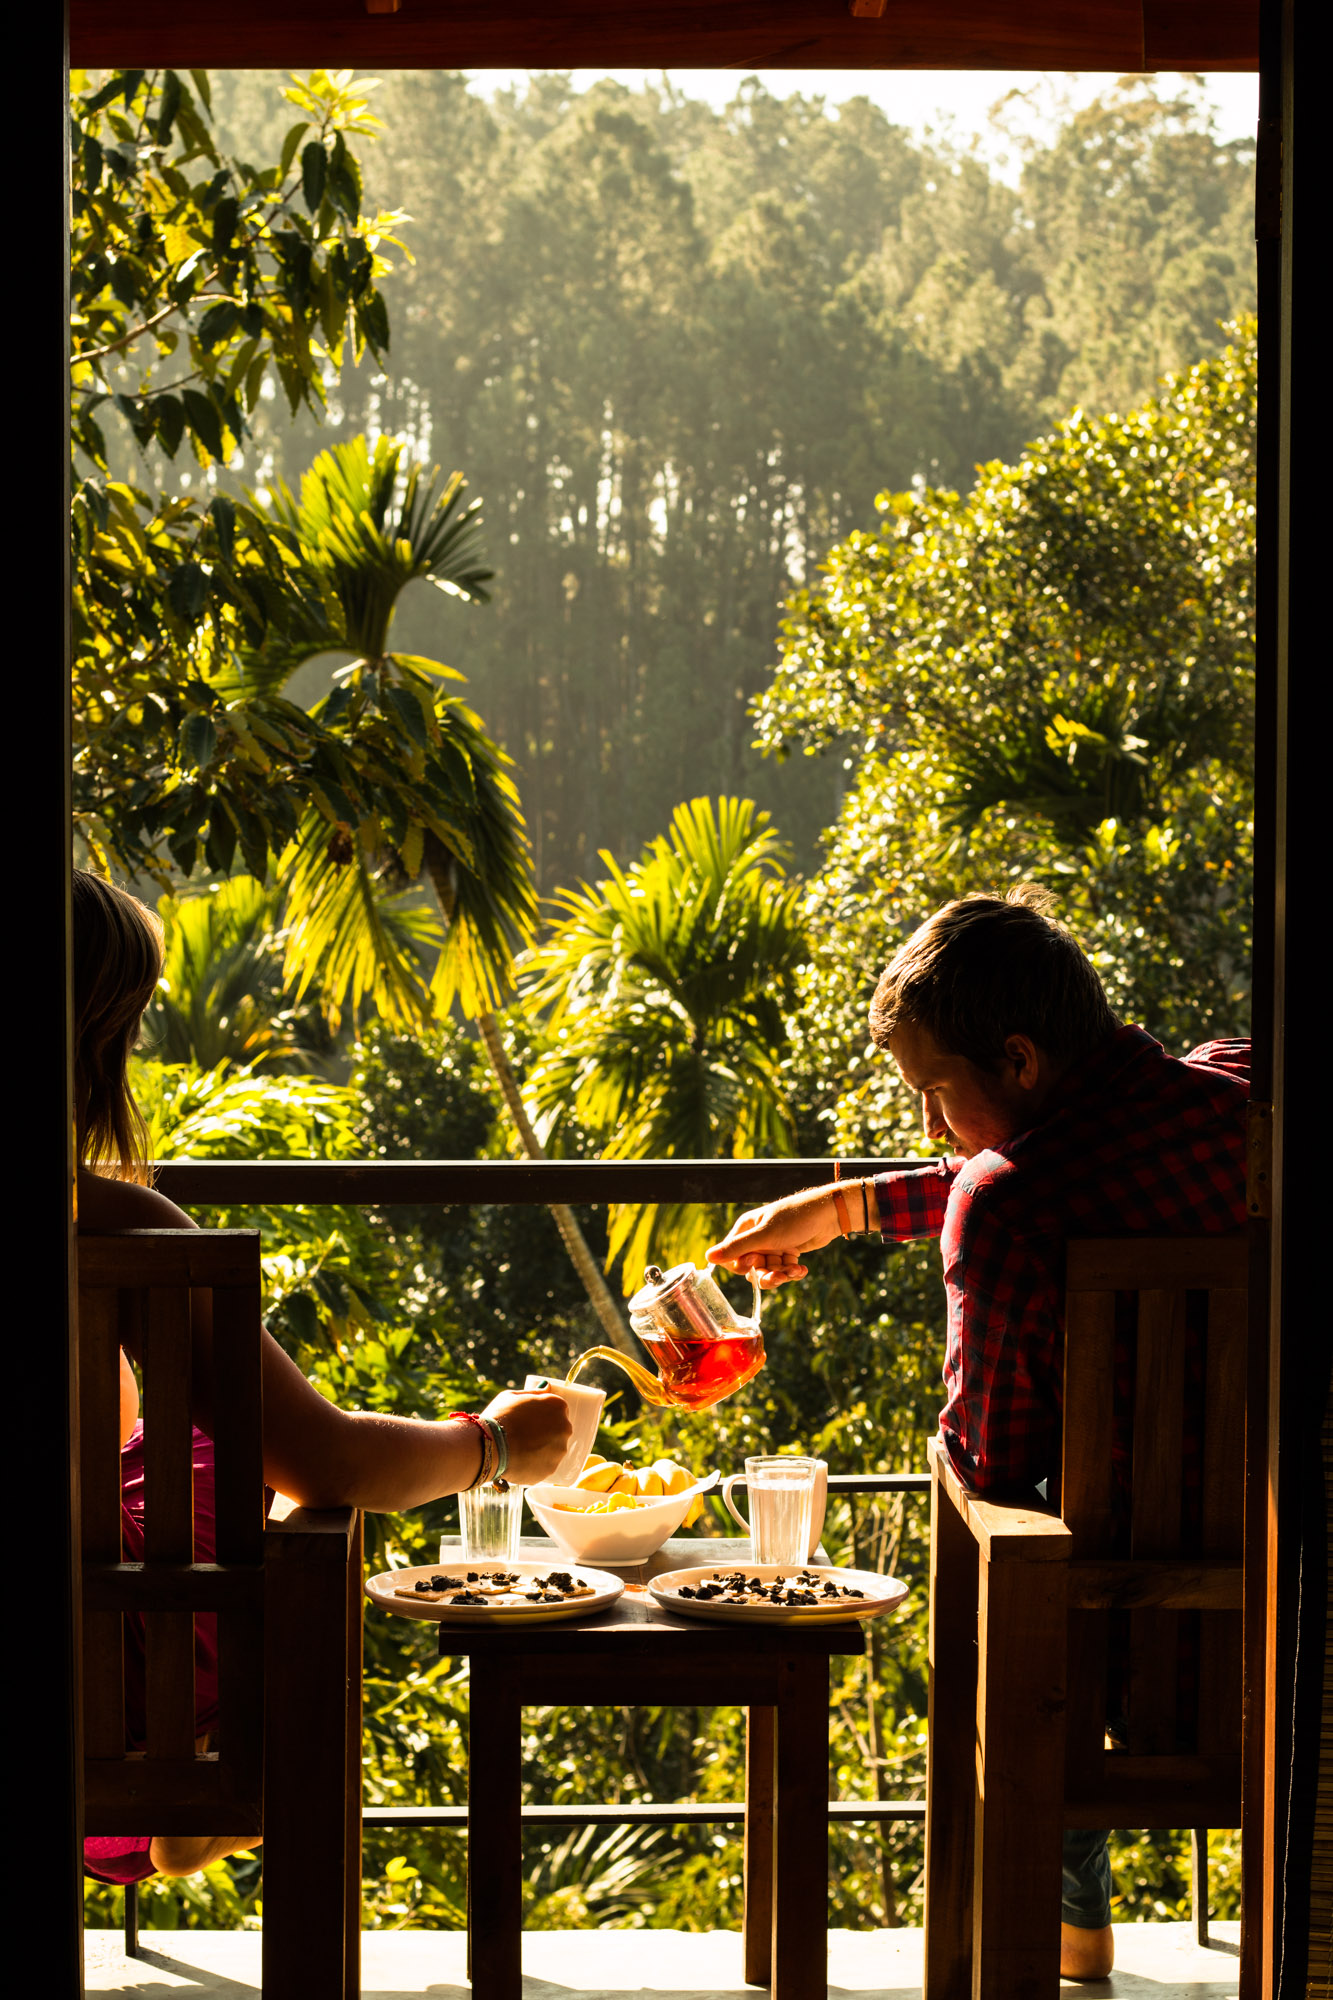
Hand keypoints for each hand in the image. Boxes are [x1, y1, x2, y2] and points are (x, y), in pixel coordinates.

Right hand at [484, 1388, 571, 1485]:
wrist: (490, 1447)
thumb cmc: (499, 1417)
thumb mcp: (512, 1396)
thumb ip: (534, 1393)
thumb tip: (547, 1387)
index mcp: (558, 1406)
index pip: (557, 1410)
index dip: (543, 1415)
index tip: (531, 1421)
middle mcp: (564, 1428)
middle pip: (558, 1430)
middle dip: (545, 1433)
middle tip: (524, 1436)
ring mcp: (559, 1450)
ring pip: (553, 1450)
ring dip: (541, 1450)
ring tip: (520, 1450)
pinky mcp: (551, 1469)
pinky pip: (545, 1465)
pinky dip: (535, 1464)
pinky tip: (520, 1461)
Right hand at [706, 1185, 841, 1287]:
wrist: (828, 1214)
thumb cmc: (794, 1218)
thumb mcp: (764, 1235)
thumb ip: (736, 1248)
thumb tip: (707, 1257)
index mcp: (746, 1229)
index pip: (732, 1257)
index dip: (742, 1265)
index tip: (756, 1261)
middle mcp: (757, 1238)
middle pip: (751, 1268)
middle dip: (766, 1274)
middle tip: (780, 1274)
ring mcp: (773, 1246)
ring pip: (768, 1272)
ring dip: (782, 1274)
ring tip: (796, 1270)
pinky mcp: (788, 1252)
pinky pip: (783, 1270)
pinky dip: (792, 1272)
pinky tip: (802, 1268)